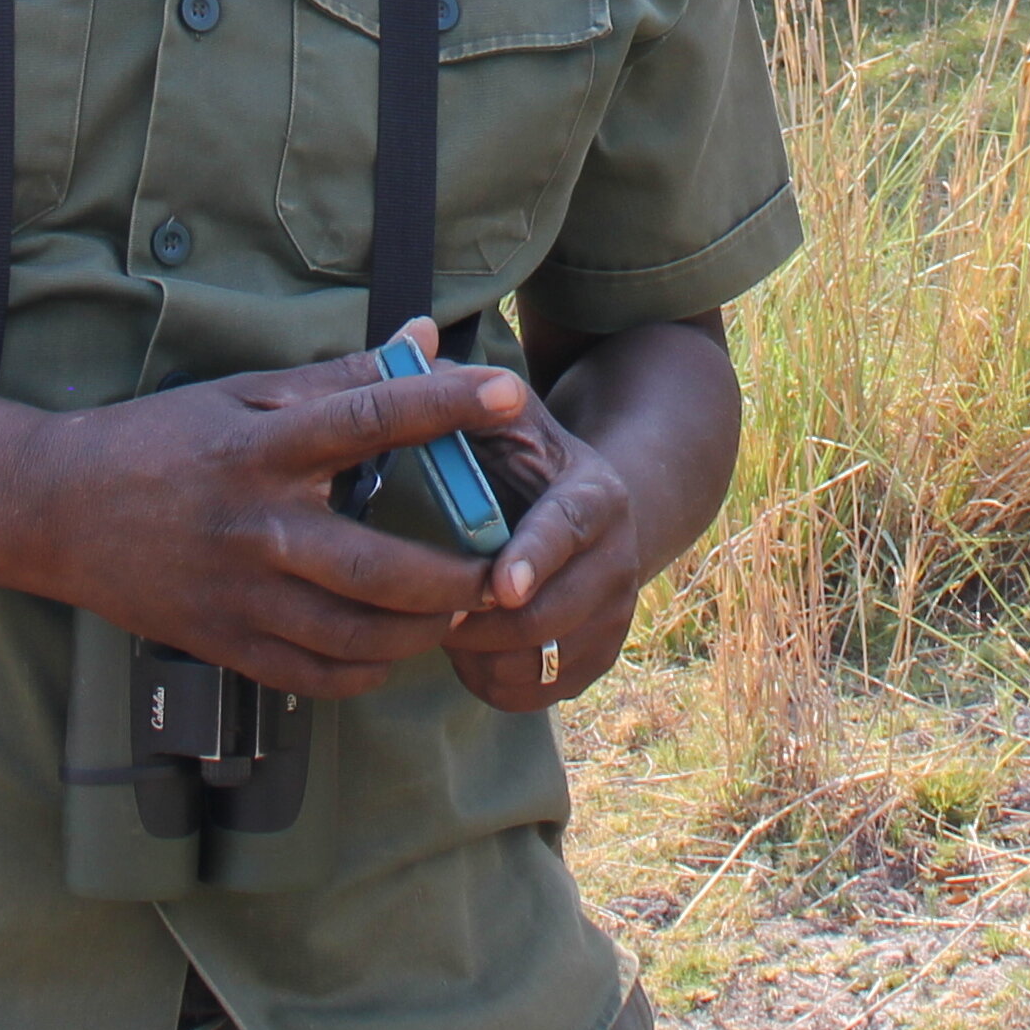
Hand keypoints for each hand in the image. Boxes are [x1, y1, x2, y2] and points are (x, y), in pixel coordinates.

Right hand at [16, 324, 523, 697]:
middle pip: (380, 566)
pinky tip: (392, 650)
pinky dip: (369, 671)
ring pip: (357, 635)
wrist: (55, 510)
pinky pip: (316, 676)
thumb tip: (424, 336)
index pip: (371, 418)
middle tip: (502, 571)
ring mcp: (240, 595)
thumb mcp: (243, 392)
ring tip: (458, 612)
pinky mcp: (225, 643)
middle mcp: (256, 526)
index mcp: (263, 447)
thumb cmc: (159, 439)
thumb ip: (341, 375)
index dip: (445, 404)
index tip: (508, 394)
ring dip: (423, 631)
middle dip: (456, 579)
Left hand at [439, 388, 654, 711]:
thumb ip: (457, 386)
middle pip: (551, 614)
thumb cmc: (527, 461)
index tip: (499, 583)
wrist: (594, 520)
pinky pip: (536, 693)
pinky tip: (469, 647)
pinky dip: (492, 679)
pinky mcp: (596, 661)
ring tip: (445, 621)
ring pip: (539, 662)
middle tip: (429, 608)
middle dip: (482, 621)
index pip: (568, 530)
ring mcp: (613, 616)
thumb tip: (411, 336)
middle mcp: (618, 560)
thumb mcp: (505, 417)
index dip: (534, 557)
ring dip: (481, 653)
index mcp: (595, 495)